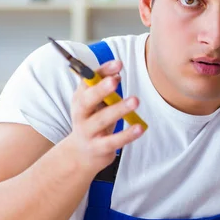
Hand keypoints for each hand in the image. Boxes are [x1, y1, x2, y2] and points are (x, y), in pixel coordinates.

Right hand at [66, 60, 144, 174]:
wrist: (80, 155)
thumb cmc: (93, 122)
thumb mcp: (95, 104)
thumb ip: (104, 89)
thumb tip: (117, 73)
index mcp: (80, 99)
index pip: (87, 81)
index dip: (102, 72)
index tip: (118, 64)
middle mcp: (81, 115)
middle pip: (87, 100)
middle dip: (100, 90)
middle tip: (115, 81)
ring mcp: (88, 132)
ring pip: (101, 120)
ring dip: (118, 110)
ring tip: (135, 100)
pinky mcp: (99, 148)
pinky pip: (113, 141)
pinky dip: (127, 135)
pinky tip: (140, 127)